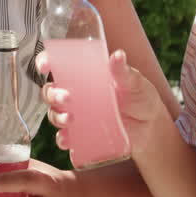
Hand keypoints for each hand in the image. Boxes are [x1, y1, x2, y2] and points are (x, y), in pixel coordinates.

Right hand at [38, 50, 166, 156]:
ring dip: (56, 117)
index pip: (58, 64)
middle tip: (66, 98)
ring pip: (54, 113)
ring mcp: (77, 114)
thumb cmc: (140, 97)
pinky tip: (67, 141)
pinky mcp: (82, 133)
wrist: (151, 126)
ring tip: (70, 119)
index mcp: (84, 74)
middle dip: (52, 94)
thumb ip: (124, 71)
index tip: (45, 66)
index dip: (46, 62)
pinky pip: (65, 137)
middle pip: (50, 91)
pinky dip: (63, 139)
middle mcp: (76, 93)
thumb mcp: (135, 82)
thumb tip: (118, 55)